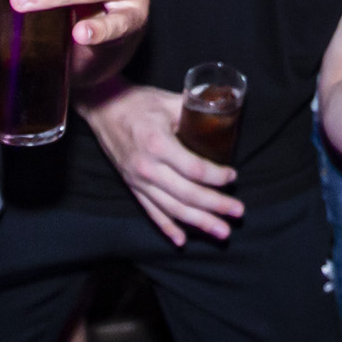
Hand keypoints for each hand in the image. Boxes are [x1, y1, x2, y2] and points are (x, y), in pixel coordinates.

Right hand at [79, 81, 239, 245]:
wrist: (103, 107)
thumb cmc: (138, 102)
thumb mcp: (169, 101)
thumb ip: (196, 112)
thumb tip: (224, 116)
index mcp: (158, 144)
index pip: (193, 169)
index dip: (216, 176)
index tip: (233, 176)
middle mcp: (147, 167)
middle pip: (187, 194)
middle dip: (216, 205)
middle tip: (238, 212)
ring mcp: (138, 181)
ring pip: (172, 208)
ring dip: (199, 222)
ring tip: (221, 232)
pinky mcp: (132, 186)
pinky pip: (151, 212)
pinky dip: (167, 227)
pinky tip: (182, 240)